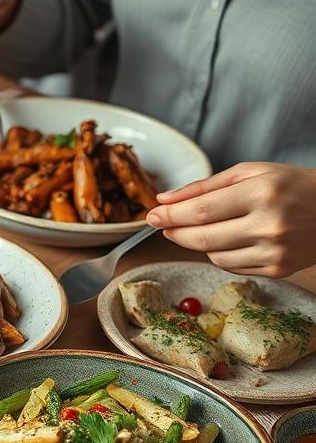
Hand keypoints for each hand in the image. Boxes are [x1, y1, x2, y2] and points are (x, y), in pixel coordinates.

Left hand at [146, 163, 315, 277]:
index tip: (150, 216)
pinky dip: (220, 254)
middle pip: (202, 237)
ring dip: (198, 243)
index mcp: (262, 193)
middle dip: (173, 232)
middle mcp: (269, 225)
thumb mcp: (251, 173)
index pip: (200, 211)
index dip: (169, 216)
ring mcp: (275, 251)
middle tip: (161, 224)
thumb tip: (163, 201)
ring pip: (213, 255)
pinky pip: (232, 266)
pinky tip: (227, 240)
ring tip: (204, 227)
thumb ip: (204, 187)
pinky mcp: (278, 269)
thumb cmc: (292, 186)